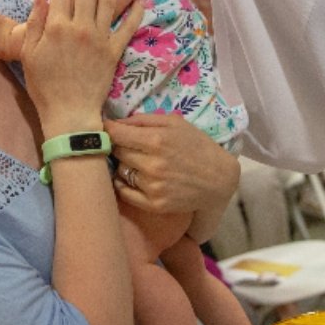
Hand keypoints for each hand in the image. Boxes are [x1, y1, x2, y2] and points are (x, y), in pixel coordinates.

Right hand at [22, 0, 142, 135]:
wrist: (69, 112)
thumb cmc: (44, 86)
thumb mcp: (29, 54)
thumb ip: (35, 23)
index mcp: (56, 27)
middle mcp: (80, 27)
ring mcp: (100, 37)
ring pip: (108, 0)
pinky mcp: (115, 50)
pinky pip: (129, 27)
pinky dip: (136, 12)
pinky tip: (140, 0)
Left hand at [105, 112, 239, 214]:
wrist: (218, 179)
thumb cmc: (197, 145)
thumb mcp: (175, 123)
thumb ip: (144, 119)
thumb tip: (116, 122)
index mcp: (156, 140)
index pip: (115, 133)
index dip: (107, 129)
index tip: (106, 127)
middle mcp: (151, 164)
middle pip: (116, 152)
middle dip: (118, 145)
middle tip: (127, 144)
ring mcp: (152, 186)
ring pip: (120, 171)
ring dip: (124, 164)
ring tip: (137, 161)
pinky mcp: (153, 204)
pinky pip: (124, 192)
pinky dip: (124, 183)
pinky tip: (134, 177)